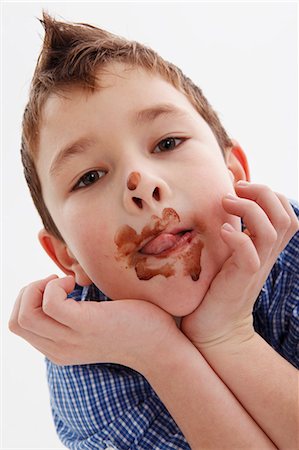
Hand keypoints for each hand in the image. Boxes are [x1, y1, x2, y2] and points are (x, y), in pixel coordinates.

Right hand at [9, 275, 178, 372]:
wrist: (160, 345)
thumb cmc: (131, 327)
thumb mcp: (92, 326)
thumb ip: (72, 315)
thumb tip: (60, 283)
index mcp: (58, 349)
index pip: (18, 326)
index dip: (28, 299)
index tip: (55, 288)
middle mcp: (59, 348)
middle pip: (15, 321)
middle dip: (28, 292)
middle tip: (56, 283)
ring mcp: (71, 338)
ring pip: (25, 315)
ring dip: (39, 287)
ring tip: (66, 282)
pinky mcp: (86, 324)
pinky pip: (50, 302)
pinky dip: (56, 284)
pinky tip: (76, 281)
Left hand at [181, 182, 297, 348]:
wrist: (215, 327)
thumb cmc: (216, 288)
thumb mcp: (229, 256)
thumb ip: (235, 235)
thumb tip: (221, 208)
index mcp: (266, 248)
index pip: (287, 214)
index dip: (270, 194)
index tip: (241, 189)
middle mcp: (266, 256)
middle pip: (286, 216)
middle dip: (263, 193)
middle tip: (236, 190)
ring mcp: (256, 267)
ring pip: (272, 230)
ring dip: (249, 210)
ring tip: (226, 203)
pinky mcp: (241, 279)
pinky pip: (249, 255)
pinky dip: (237, 237)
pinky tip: (222, 231)